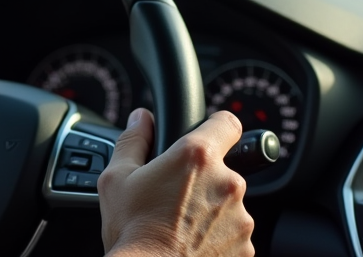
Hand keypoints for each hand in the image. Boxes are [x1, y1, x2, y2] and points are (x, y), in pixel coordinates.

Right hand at [99, 109, 254, 256]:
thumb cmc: (131, 231)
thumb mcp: (116, 178)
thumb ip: (133, 140)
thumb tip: (141, 119)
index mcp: (197, 157)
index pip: (228, 123)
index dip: (217, 127)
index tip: (208, 134)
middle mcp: (227, 185)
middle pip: (223, 170)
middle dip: (203, 180)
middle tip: (174, 197)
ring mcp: (241, 220)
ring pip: (228, 205)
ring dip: (211, 211)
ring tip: (180, 226)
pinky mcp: (245, 249)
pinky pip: (233, 235)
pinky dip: (217, 238)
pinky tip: (190, 245)